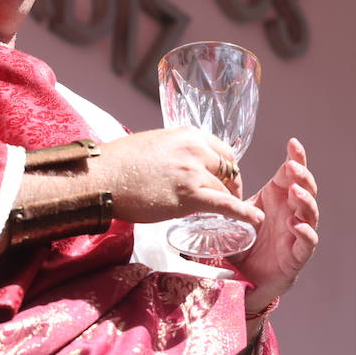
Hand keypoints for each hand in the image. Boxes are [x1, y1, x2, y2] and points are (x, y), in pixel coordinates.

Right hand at [91, 127, 263, 226]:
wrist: (100, 177)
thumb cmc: (118, 164)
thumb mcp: (152, 146)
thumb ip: (173, 153)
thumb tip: (179, 168)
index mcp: (187, 134)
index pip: (222, 150)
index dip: (227, 169)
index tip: (225, 181)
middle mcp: (195, 148)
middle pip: (229, 168)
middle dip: (232, 185)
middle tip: (228, 200)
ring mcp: (193, 170)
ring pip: (225, 188)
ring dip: (230, 202)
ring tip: (232, 216)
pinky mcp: (190, 193)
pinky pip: (225, 204)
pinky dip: (243, 213)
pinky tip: (255, 221)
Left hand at [230, 138, 318, 313]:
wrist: (243, 278)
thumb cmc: (242, 243)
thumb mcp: (233, 216)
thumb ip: (225, 200)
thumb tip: (202, 180)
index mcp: (277, 199)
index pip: (291, 175)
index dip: (295, 158)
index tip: (292, 143)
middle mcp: (291, 212)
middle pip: (306, 189)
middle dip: (302, 177)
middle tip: (293, 168)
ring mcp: (297, 233)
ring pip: (310, 214)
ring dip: (305, 201)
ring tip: (295, 192)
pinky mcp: (297, 256)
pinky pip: (307, 243)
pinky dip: (305, 233)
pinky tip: (296, 224)